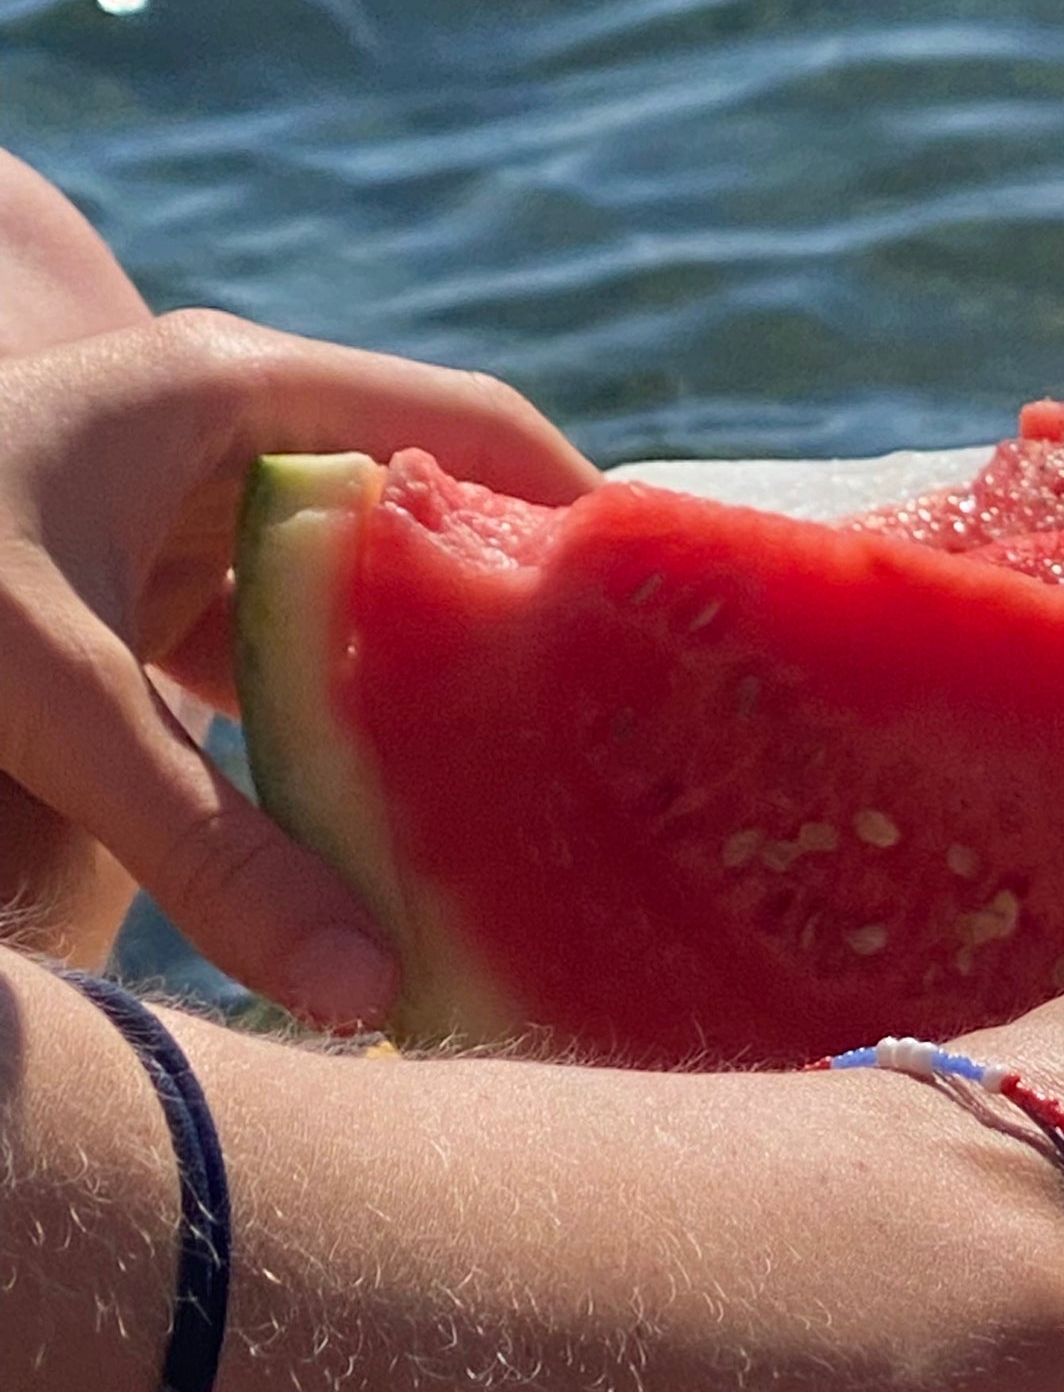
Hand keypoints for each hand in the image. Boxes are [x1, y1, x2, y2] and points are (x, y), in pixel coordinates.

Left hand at [0, 310, 594, 1024]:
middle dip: (508, 620)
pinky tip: (374, 826)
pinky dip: (320, 729)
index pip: (466, 422)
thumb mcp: (52, 696)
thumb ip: (207, 846)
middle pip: (418, 512)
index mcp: (233, 395)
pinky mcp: (127, 597)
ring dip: (415, 689)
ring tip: (523, 799)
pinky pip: (266, 654)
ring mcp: (173, 516)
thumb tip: (362, 997)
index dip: (577, 507)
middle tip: (615, 740)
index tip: (672, 614)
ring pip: (343, 596)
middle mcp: (220, 439)